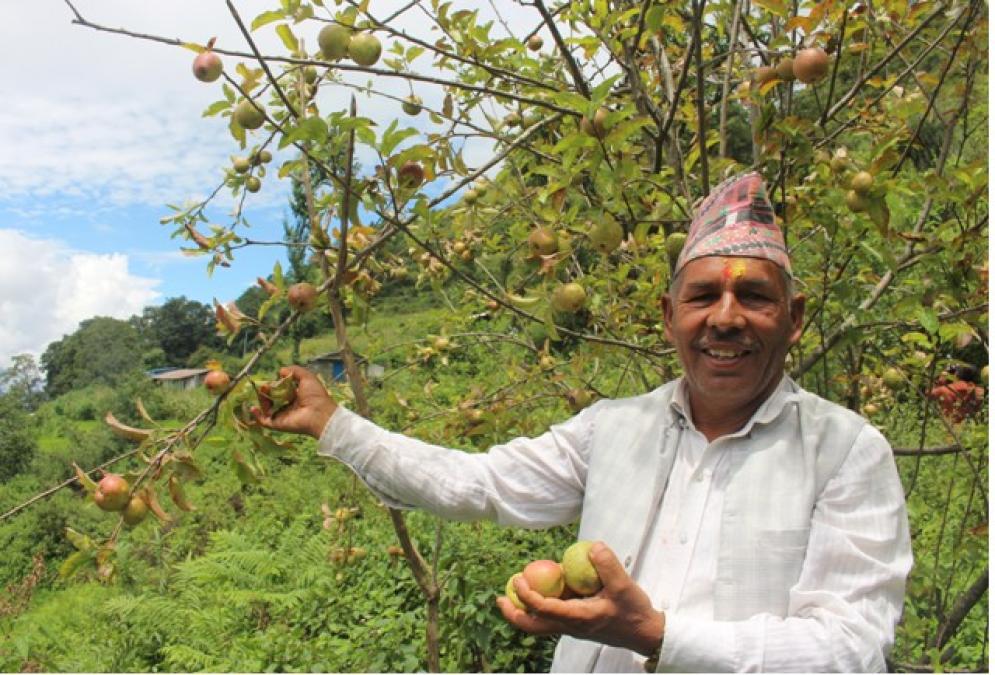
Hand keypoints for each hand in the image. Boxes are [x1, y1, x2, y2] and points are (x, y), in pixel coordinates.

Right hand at [251, 365, 337, 438]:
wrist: (318, 413)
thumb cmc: (315, 395)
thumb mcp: (307, 377)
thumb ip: (294, 371)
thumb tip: (280, 370)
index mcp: (296, 396)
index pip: (281, 390)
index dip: (275, 384)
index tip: (272, 380)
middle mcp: (288, 406)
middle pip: (272, 398)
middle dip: (266, 391)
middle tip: (264, 386)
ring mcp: (282, 415)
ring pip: (267, 407)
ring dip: (262, 399)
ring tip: (262, 392)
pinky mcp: (278, 424)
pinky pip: (264, 421)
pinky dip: (256, 415)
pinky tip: (253, 407)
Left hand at [496, 542, 664, 655]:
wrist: (644, 632)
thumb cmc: (633, 611)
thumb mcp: (623, 585)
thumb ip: (607, 564)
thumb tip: (592, 546)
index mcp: (578, 618)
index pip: (544, 609)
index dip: (527, 595)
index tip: (518, 577)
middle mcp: (570, 626)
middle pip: (532, 626)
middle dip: (513, 613)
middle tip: (499, 598)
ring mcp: (572, 626)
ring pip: (540, 623)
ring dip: (524, 608)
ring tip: (516, 587)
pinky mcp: (576, 623)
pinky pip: (552, 615)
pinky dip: (542, 603)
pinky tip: (544, 585)